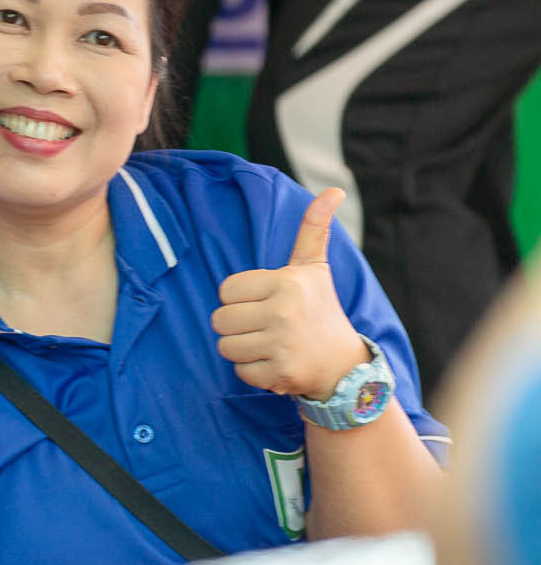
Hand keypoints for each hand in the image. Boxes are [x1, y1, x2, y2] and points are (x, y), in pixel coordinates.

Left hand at [212, 188, 370, 398]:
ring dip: (243, 350)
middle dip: (238, 326)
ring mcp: (282, 344)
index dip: (240, 299)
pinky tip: (276, 363)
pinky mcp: (280, 373)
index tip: (266, 303)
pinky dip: (253, 372)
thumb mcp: (314, 269)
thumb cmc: (319, 311)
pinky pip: (239, 371)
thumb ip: (313, 230)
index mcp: (286, 283)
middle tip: (267, 327)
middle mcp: (284, 312)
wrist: (344, 366)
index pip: (225, 290)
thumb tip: (333, 191)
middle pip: (219, 320)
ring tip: (271, 344)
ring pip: (225, 347)